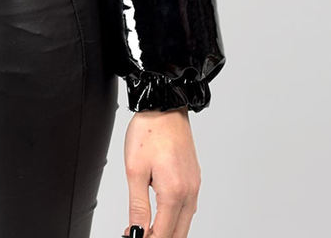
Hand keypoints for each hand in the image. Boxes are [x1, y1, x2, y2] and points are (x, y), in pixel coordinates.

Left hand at [122, 106, 200, 237]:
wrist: (165, 105)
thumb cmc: (149, 131)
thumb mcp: (135, 170)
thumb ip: (138, 205)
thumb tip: (137, 230)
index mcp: (175, 193)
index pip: (164, 234)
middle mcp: (189, 193)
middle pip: (178, 234)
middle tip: (137, 234)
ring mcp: (195, 186)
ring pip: (184, 223)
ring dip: (168, 230)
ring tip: (146, 229)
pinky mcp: (194, 179)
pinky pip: (188, 209)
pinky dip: (175, 218)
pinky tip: (162, 215)